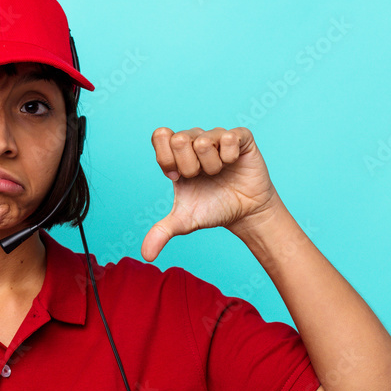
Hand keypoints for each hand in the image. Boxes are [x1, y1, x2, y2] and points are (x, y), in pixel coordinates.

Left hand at [141, 126, 281, 261]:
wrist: (245, 212)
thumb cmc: (213, 209)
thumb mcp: (185, 221)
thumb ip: (161, 232)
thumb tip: (146, 255)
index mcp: (176, 154)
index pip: (160, 135)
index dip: (167, 159)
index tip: (177, 177)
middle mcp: (194, 140)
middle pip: (179, 139)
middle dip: (190, 167)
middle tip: (201, 177)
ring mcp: (216, 136)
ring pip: (203, 141)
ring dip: (212, 166)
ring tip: (218, 173)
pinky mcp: (240, 137)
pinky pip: (228, 137)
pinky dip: (229, 157)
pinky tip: (233, 164)